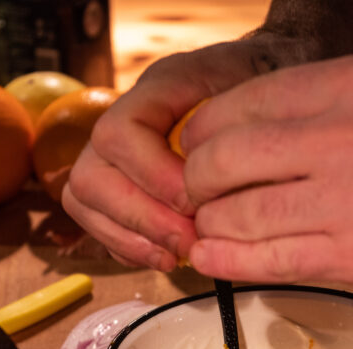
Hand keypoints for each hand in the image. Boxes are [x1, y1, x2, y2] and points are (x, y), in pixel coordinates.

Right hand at [62, 38, 291, 270]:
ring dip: (131, 239)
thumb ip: (237, 132)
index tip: (194, 202)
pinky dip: (131, 249)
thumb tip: (214, 189)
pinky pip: (100, 225)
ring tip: (179, 255)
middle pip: (90, 177)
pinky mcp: (118, 190)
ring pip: (84, 203)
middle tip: (189, 242)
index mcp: (157, 90)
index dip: (152, 176)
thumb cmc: (266, 96)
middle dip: (141, 219)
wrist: (268, 97)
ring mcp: (113, 157)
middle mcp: (123, 121)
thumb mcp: (264, 97)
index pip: (120, 134)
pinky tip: (169, 256)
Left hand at [179, 54, 352, 297]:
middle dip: (196, 181)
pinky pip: (265, 261)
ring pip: (235, 213)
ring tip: (211, 228)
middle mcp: (347, 135)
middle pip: (222, 158)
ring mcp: (350, 200)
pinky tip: (212, 258)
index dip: (204, 133)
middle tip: (200, 194)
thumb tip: (252, 130)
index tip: (201, 152)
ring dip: (209, 225)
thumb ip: (327, 105)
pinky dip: (225, 261)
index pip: (239, 104)